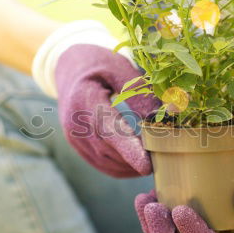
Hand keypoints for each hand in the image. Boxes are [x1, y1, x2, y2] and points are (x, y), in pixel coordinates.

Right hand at [55, 44, 159, 177]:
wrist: (70, 67)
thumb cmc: (100, 64)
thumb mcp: (120, 68)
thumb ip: (138, 92)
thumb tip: (163, 115)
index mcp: (85, 98)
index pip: (108, 129)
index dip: (128, 149)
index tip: (147, 166)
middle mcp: (75, 121)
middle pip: (108, 149)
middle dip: (135, 159)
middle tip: (164, 161)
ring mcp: (74, 135)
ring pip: (104, 161)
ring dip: (129, 166)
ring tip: (154, 162)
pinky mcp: (77, 144)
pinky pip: (100, 163)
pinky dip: (120, 168)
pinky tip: (137, 164)